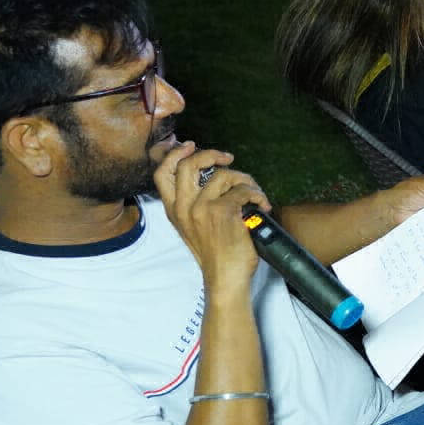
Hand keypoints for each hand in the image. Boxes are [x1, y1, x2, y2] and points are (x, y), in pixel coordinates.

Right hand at [154, 142, 270, 294]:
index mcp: (175, 211)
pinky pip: (244, 190)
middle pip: (189, 164)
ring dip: (245, 180)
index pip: (161, 174)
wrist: (225, 278)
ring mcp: (203, 208)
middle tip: (228, 158)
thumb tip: (209, 175)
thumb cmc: (215, 254)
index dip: (174, 154)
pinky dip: (257, 194)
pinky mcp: (224, 211)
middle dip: (211, 154)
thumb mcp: (193, 227)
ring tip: (254, 193)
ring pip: (224, 174)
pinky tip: (262, 206)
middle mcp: (185, 207)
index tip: (190, 145)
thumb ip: (194, 203)